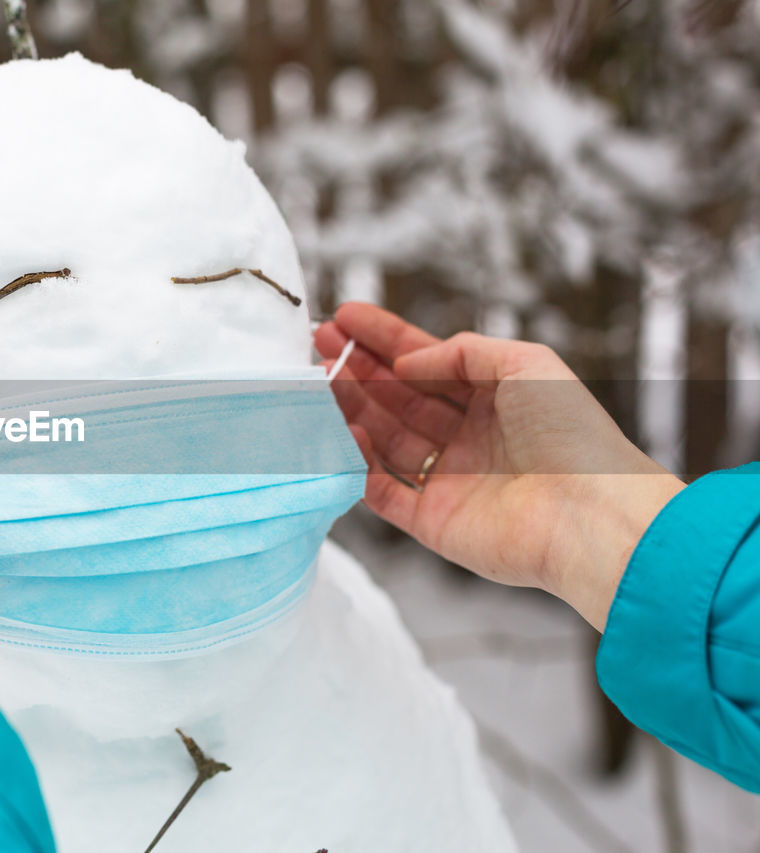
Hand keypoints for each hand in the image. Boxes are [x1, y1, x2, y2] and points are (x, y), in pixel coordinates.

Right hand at [316, 303, 683, 629]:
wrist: (588, 515)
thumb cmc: (572, 435)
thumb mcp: (528, 363)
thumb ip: (464, 351)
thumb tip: (408, 363)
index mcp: (494, 400)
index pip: (426, 362)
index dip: (385, 339)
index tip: (345, 317)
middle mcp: (469, 439)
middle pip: (399, 397)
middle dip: (357, 368)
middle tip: (318, 344)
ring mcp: (448, 481)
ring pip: (384, 439)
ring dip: (350, 407)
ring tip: (319, 378)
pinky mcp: (432, 522)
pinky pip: (381, 490)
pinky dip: (358, 463)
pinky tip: (347, 432)